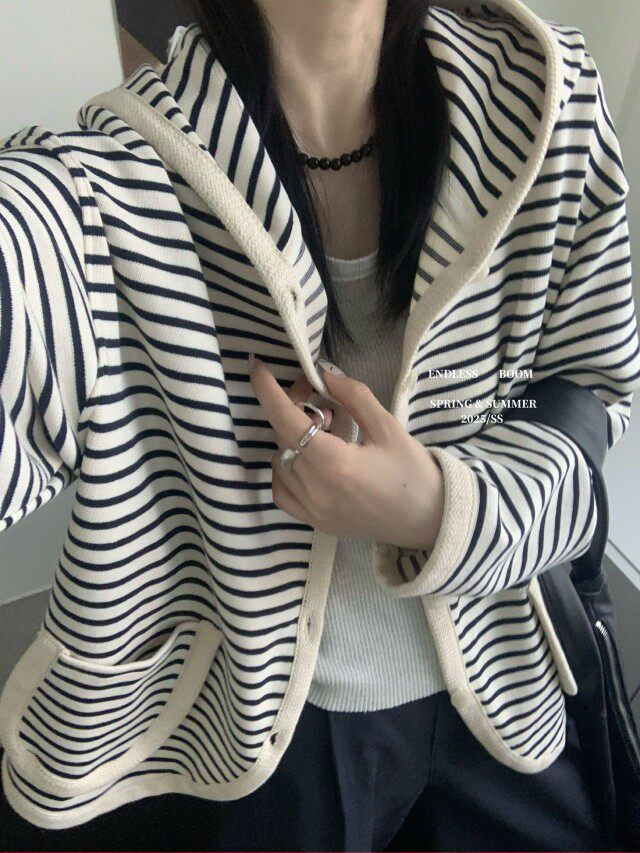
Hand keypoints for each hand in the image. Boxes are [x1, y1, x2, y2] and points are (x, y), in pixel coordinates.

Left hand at [248, 355, 444, 549]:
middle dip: (294, 407)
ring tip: (325, 431)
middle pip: (283, 435)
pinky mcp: (314, 522)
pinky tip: (310, 459)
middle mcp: (315, 489)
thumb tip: (325, 375)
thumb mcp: (389, 427)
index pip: (285, 419)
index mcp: (334, 463)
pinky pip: (282, 490)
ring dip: (292, 438)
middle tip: (319, 395)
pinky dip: (287, 469)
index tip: (258, 366)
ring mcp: (311, 510)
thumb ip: (354, 397)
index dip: (267, 390)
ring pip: (280, 460)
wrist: (430, 521)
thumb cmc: (413, 472)